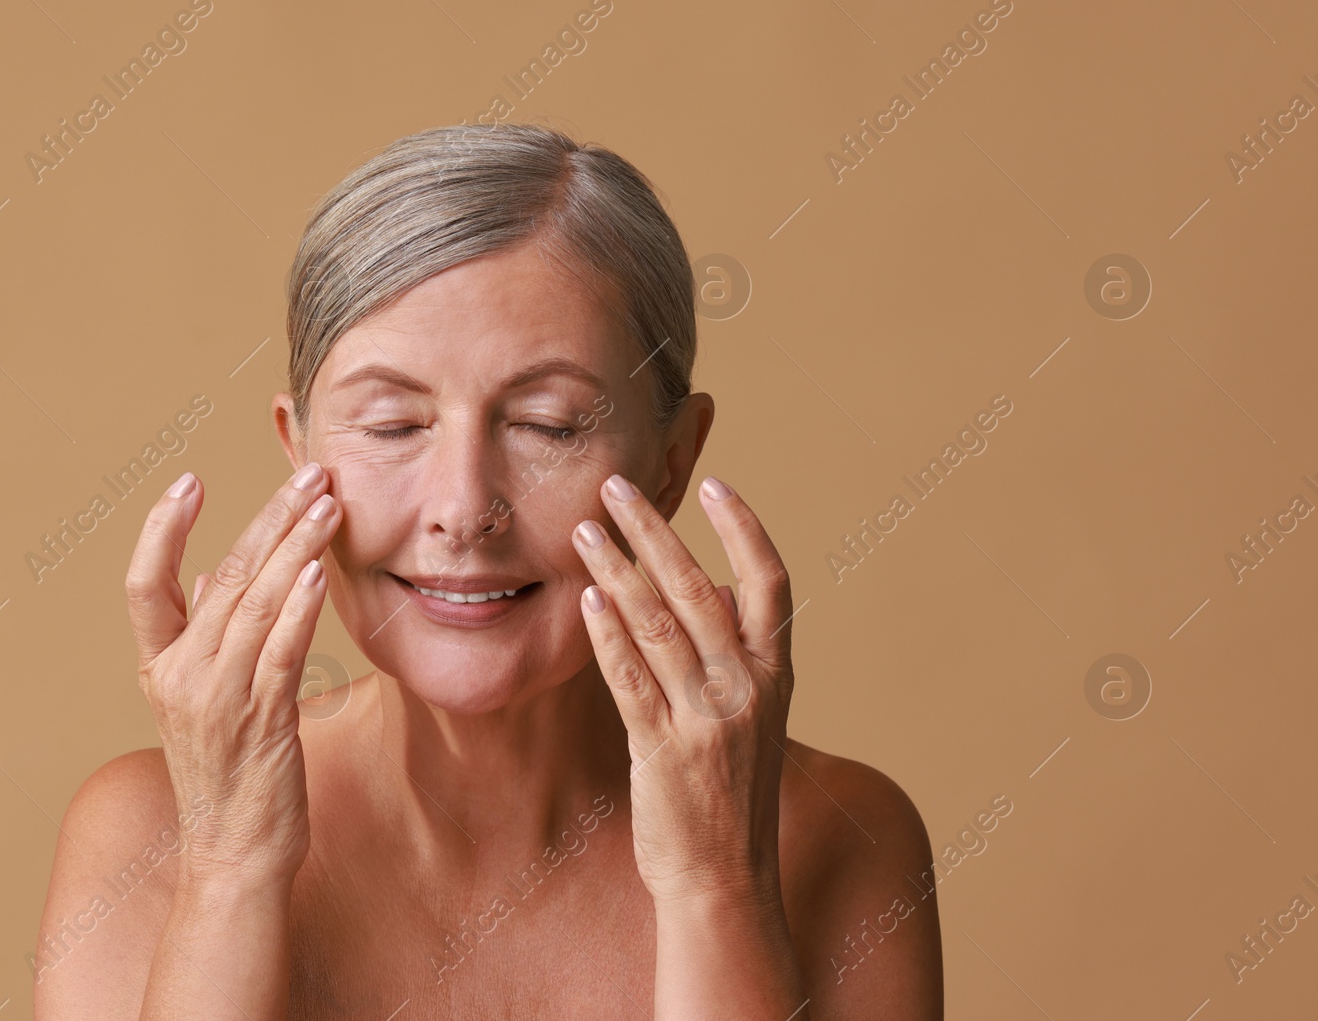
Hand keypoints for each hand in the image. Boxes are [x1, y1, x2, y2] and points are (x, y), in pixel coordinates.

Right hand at [124, 462, 339, 891]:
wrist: (232, 858)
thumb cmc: (227, 778)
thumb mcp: (202, 703)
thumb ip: (205, 638)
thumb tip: (215, 576)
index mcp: (160, 668)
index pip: (144, 586)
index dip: (162, 531)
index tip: (187, 482)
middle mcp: (180, 677)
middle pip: (221, 578)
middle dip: (268, 519)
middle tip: (306, 474)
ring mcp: (218, 699)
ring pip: (255, 603)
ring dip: (295, 548)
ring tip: (326, 504)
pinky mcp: (261, 720)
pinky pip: (280, 652)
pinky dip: (298, 608)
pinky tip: (317, 573)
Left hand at [571, 473, 794, 905]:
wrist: (724, 878)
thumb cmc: (731, 792)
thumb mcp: (753, 718)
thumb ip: (738, 654)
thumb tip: (716, 589)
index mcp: (777, 676)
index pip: (771, 582)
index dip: (744, 529)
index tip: (714, 483)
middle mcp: (749, 690)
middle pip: (700, 588)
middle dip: (655, 531)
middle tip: (616, 485)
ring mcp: (708, 720)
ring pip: (659, 624)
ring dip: (618, 570)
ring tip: (586, 530)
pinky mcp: (664, 751)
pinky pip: (631, 678)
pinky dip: (608, 634)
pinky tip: (587, 599)